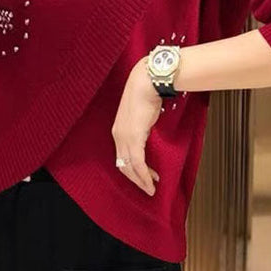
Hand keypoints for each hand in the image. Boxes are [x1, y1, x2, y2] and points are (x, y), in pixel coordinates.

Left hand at [111, 57, 161, 195]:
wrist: (146, 82)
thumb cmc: (146, 94)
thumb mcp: (142, 115)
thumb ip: (142, 127)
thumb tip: (149, 132)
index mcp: (118, 131)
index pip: (122, 157)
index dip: (132, 170)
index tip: (145, 176)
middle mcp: (118, 136)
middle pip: (123, 165)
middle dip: (136, 179)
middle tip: (148, 188)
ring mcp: (124, 138)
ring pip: (130, 167)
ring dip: (141, 180)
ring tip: (151, 188)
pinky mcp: (134, 138)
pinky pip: (138, 162)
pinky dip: (144, 174)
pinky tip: (151, 181)